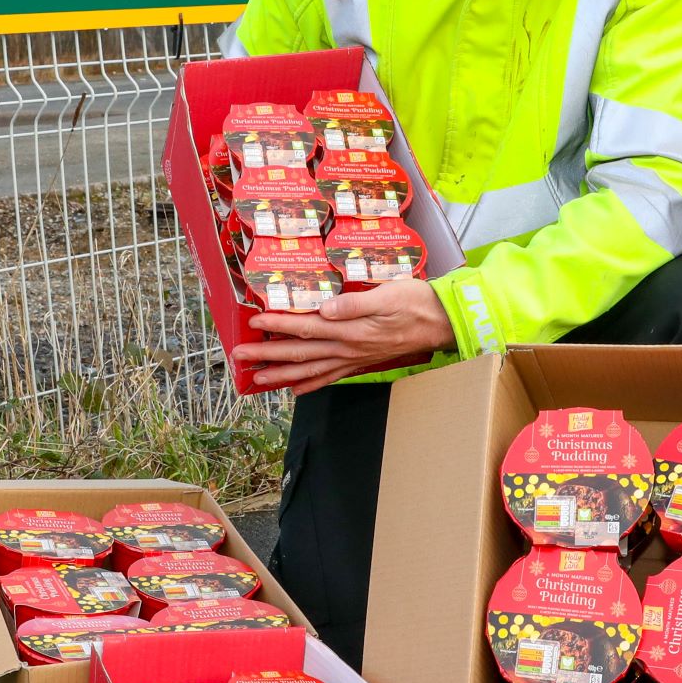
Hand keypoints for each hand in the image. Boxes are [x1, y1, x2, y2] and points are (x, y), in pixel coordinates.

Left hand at [235, 277, 454, 394]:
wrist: (442, 323)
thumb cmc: (417, 303)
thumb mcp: (388, 294)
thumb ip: (355, 303)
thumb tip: (324, 309)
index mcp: (350, 329)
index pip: (306, 328)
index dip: (278, 325)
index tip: (254, 322)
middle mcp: (348, 348)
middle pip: (300, 353)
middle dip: (267, 355)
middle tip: (239, 356)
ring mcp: (354, 358)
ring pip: (310, 370)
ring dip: (281, 374)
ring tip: (256, 379)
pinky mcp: (362, 362)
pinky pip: (331, 377)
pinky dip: (310, 384)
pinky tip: (294, 389)